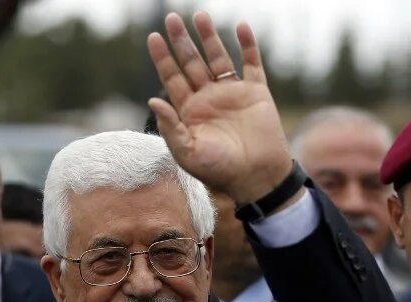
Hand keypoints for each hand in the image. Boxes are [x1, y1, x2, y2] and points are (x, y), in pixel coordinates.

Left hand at [147, 12, 293, 204]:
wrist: (257, 177)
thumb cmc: (220, 171)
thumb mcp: (188, 153)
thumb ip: (171, 128)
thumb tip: (153, 101)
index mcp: (190, 112)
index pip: (172, 78)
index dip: (163, 58)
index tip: (153, 37)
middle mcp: (209, 99)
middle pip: (192, 63)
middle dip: (181, 41)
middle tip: (171, 18)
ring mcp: (232, 93)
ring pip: (218, 58)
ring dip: (209, 37)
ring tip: (199, 15)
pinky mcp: (256, 93)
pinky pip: (251, 63)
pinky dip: (247, 45)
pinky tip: (241, 27)